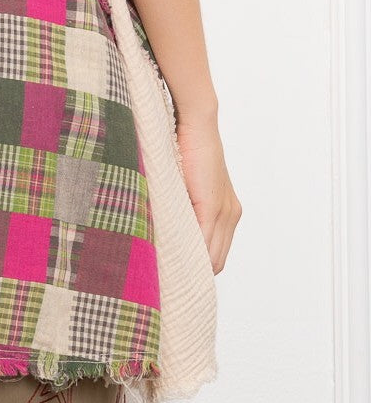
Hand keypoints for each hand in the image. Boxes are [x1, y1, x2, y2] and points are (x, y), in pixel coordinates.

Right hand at [174, 109, 242, 273]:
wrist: (196, 124)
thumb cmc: (187, 149)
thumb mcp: (189, 185)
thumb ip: (187, 208)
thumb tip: (169, 233)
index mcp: (229, 211)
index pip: (217, 254)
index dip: (200, 267)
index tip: (180, 273)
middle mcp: (232, 214)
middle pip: (217, 261)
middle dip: (197, 272)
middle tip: (172, 279)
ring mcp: (225, 211)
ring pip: (212, 256)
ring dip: (193, 265)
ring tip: (170, 272)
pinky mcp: (212, 205)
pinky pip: (203, 240)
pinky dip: (190, 252)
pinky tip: (172, 256)